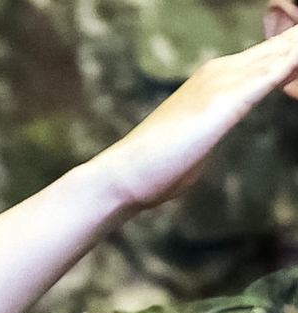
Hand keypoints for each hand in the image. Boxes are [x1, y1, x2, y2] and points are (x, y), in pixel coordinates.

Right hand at [92, 24, 297, 210]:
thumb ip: (211, 128)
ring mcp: (222, 84)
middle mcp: (219, 73)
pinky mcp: (225, 102)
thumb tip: (208, 136)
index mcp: (214, 80)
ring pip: (280, 53)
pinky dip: (292, 62)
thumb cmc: (154, 168)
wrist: (124, 175)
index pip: (267, 55)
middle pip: (280, 45)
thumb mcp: (194, 140)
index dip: (293, 48)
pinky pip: (271, 75)